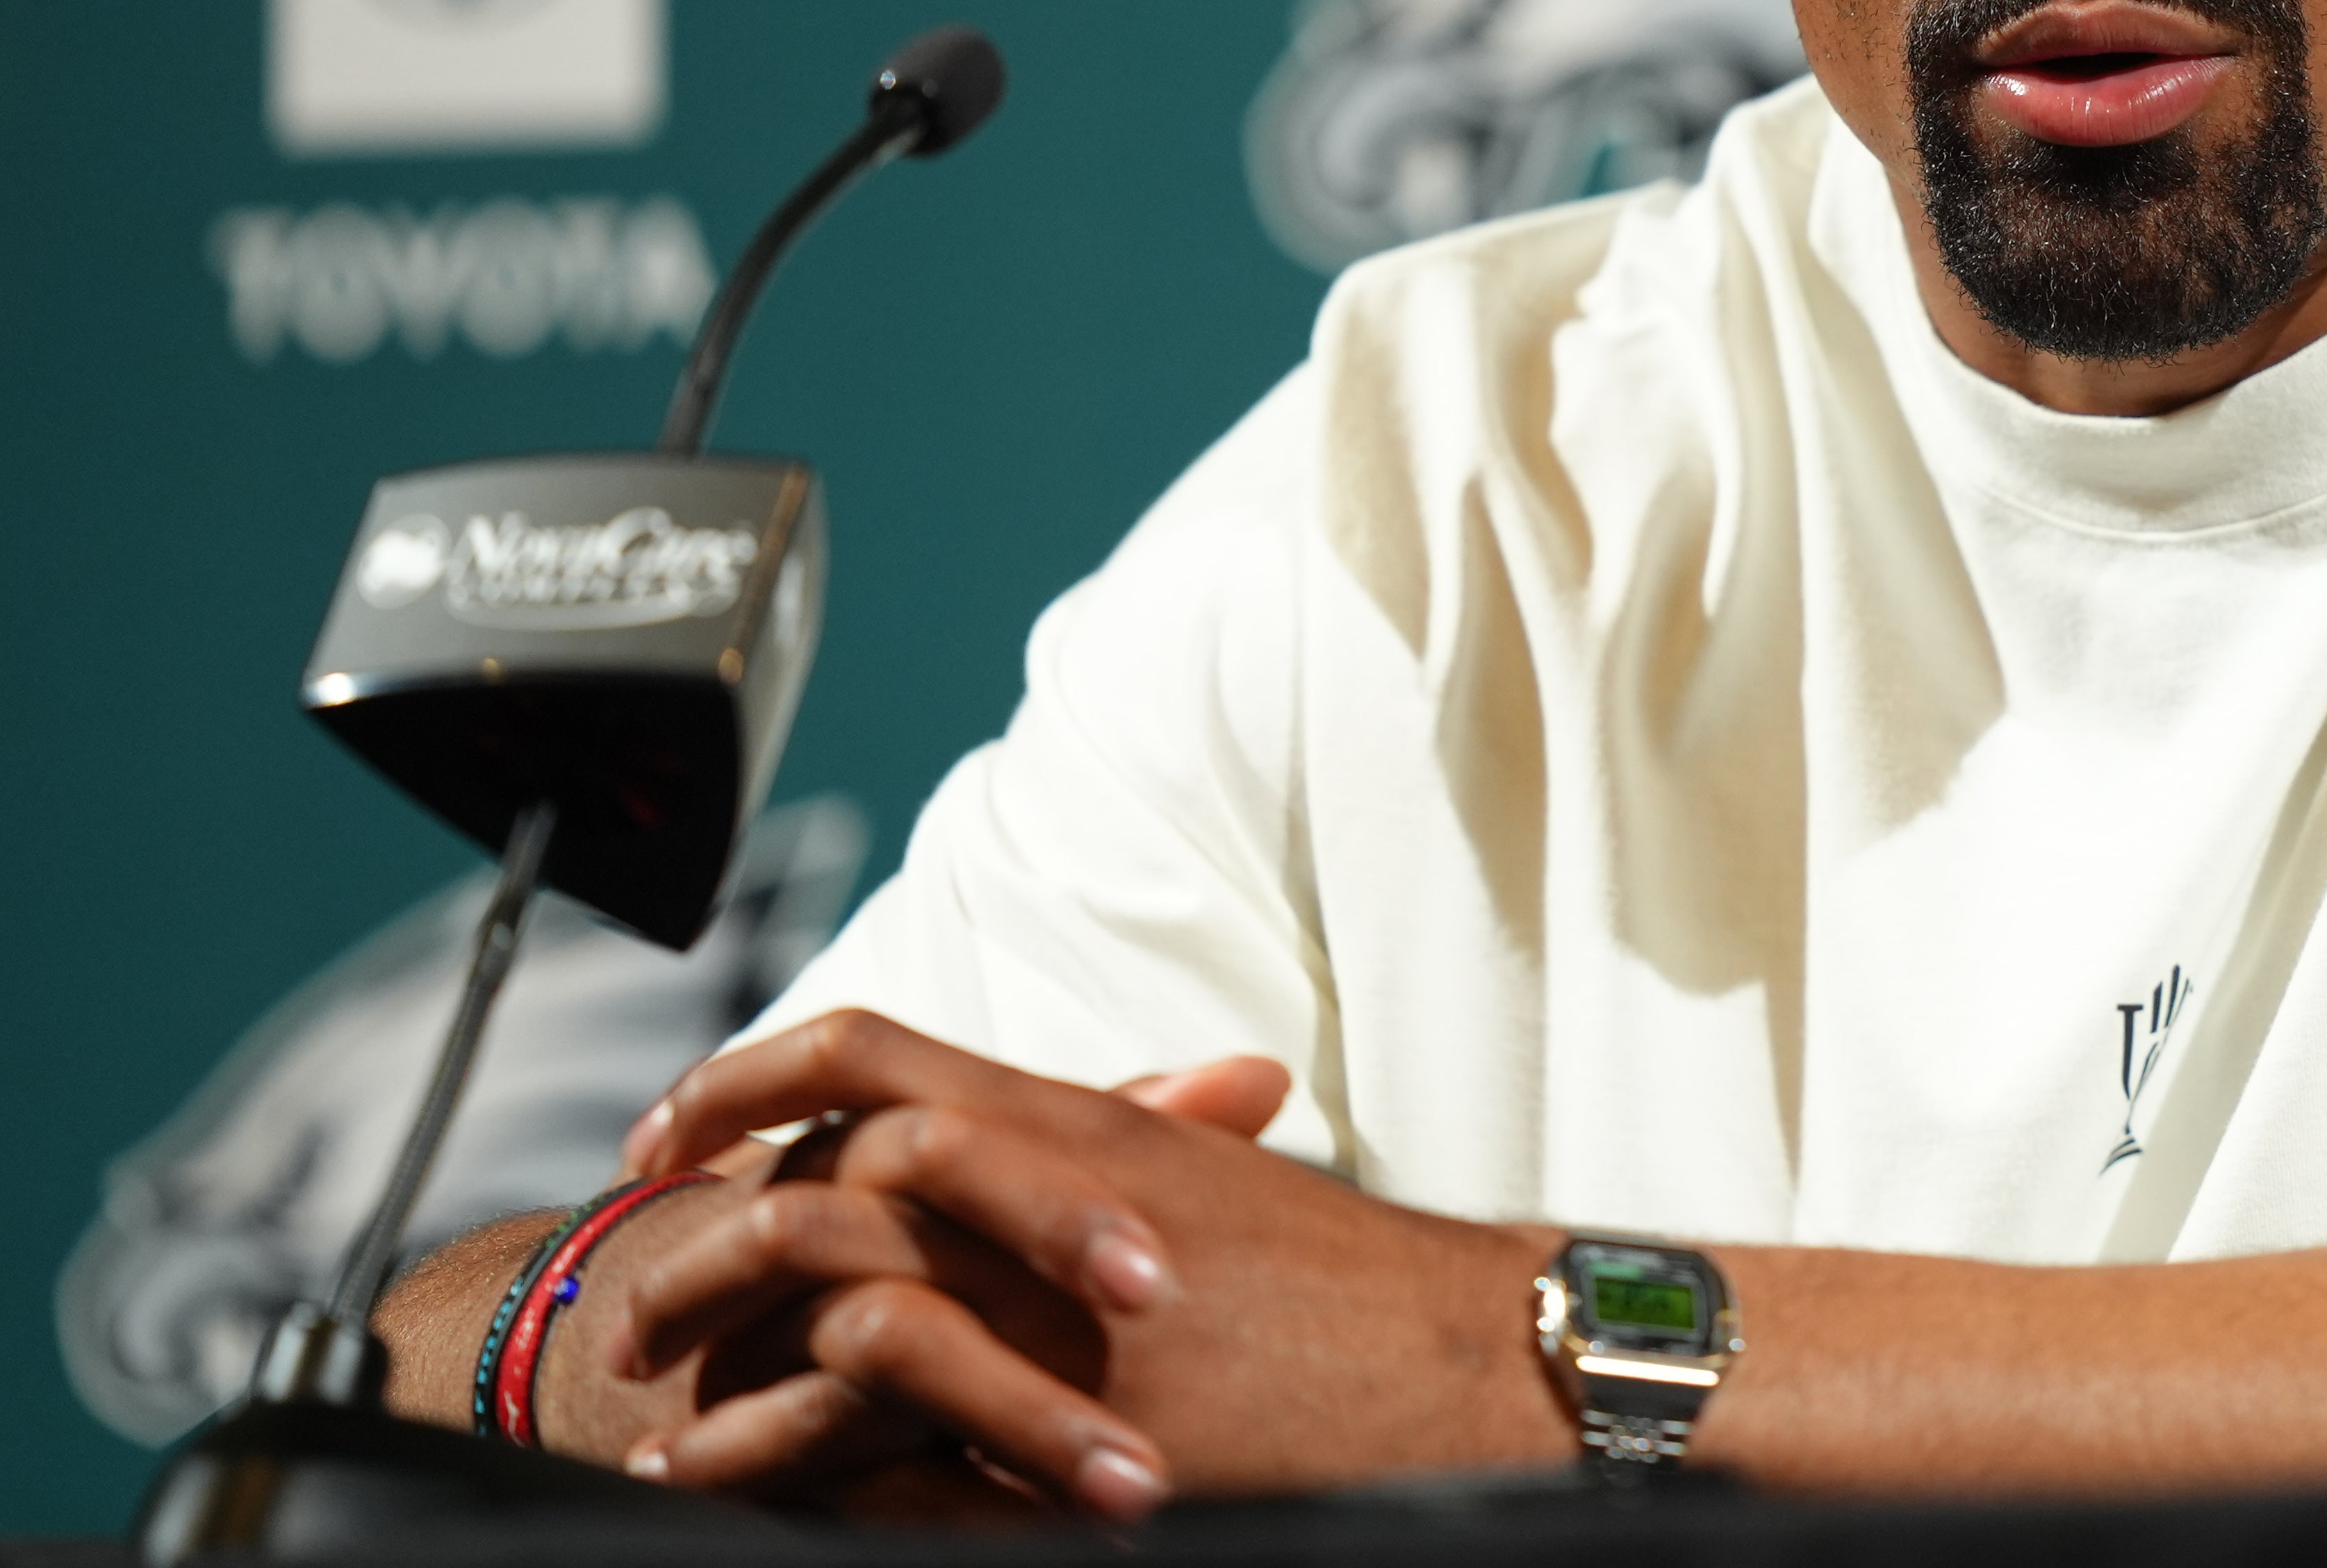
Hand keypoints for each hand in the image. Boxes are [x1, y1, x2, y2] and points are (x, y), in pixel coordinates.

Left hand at [603, 1012, 1571, 1514]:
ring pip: (827, 1326)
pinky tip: (741, 1506)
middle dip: (692, 1249)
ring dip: (720, 1389)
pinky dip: (801, 1483)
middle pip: (811, 1191)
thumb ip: (1098, 1135)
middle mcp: (1039, 1208)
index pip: (859, 1056)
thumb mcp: (1202, 1174)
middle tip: (636, 1304)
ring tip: (653, 1436)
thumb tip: (991, 1135)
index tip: (668, 1134)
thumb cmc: (1338, 1277)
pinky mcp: (1064, 1448)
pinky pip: (889, 1465)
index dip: (738, 1081)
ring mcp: (1048, 1329)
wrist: (1454, 1359)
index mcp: (1067, 1126)